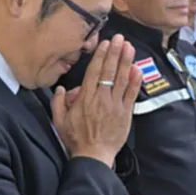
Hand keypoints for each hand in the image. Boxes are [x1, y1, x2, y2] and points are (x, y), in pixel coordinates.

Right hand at [51, 35, 140, 165]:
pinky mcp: (126, 113)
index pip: (93, 72)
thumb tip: (61, 88)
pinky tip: (137, 69)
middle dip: (114, 52)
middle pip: (108, 71)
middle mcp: (100, 99)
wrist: (93, 156)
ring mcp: (115, 105)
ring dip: (125, 61)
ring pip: (121, 79)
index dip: (100, 56)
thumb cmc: (76, 139)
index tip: (105, 44)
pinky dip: (135, 81)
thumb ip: (57, 102)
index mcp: (84, 98)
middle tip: (119, 38)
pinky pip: (131, 94)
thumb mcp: (59, 121)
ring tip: (129, 47)